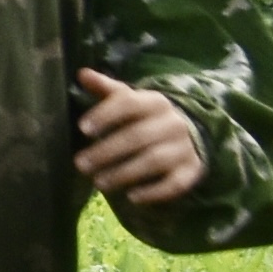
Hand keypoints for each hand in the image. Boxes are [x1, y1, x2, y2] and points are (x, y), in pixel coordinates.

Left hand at [73, 66, 205, 206]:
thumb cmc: (145, 117)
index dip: (105, 115)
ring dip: (124, 173)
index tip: (82, 128)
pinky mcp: (192, 171)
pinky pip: (176, 184)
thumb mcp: (129, 100)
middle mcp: (173, 123)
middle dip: (106, 152)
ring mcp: (185, 148)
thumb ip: (107, 89)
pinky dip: (154, 192)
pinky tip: (132, 197)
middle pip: (138, 136)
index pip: (129, 104)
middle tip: (80, 165)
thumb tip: (82, 73)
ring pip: (154, 160)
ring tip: (99, 183)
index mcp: (155, 102)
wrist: (191, 134)